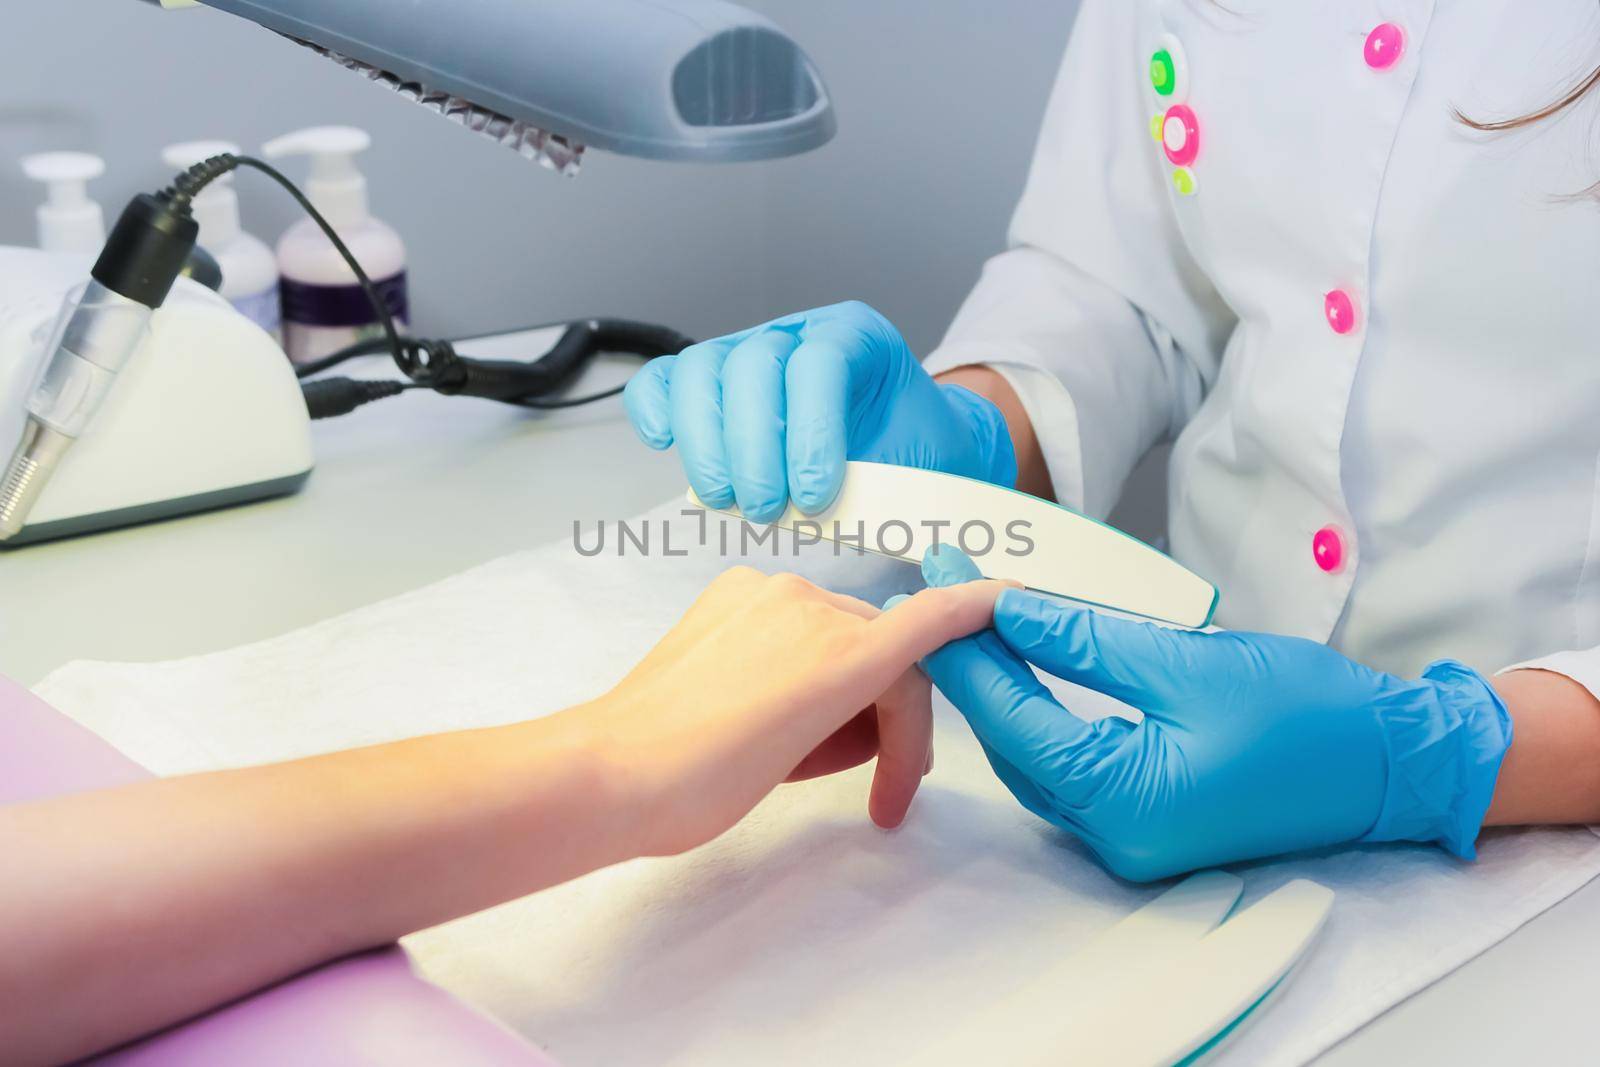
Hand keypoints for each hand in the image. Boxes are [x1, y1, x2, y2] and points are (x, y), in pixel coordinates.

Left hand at [581, 565, 1011, 856]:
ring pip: (840, 633)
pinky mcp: (731, 590)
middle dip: (892, 716)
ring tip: (807, 757)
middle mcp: (812, 607)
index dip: (975, 608)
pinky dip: (801, 659)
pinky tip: (772, 709)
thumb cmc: (702, 784)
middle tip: (885, 788)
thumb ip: (853, 721)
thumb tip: (865, 710)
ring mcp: (768, 592)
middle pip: (884, 651)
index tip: (1008, 599)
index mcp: (843, 655)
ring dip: (844, 690)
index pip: (931, 620)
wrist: (613, 770)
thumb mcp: (801, 761)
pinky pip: (793, 619)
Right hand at [624, 301, 1017, 519]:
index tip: (813, 498)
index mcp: (857, 336)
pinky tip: (664, 445)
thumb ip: (889, 483)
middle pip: (752, 365)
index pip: (819, 363)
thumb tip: (838, 520)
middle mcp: (796, 332)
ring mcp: (747, 350)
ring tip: (725, 500)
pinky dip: (655, 408)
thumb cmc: (914, 453)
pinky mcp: (711, 381)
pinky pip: (666, 379)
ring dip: (703, 443)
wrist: (907, 444)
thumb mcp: (924, 461)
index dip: (809, 433)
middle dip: (751, 448)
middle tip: (763, 511)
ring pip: (702, 371)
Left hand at [913, 548, 1513, 880]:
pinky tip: (1024, 666)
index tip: (929, 585)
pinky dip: (1042, 714)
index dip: (964, 647)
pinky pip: (1070, 765)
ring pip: (1034, 755)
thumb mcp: (1184, 661)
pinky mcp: (1145, 820)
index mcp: (1121, 803)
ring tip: (973, 618)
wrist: (1392, 761)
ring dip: (1005, 689)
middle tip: (943, 589)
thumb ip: (1084, 641)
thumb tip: (1006, 611)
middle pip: (1013, 740)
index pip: (1010, 717)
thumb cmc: (1303, 711)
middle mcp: (1112, 836)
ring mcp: (1129, 836)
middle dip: (975, 664)